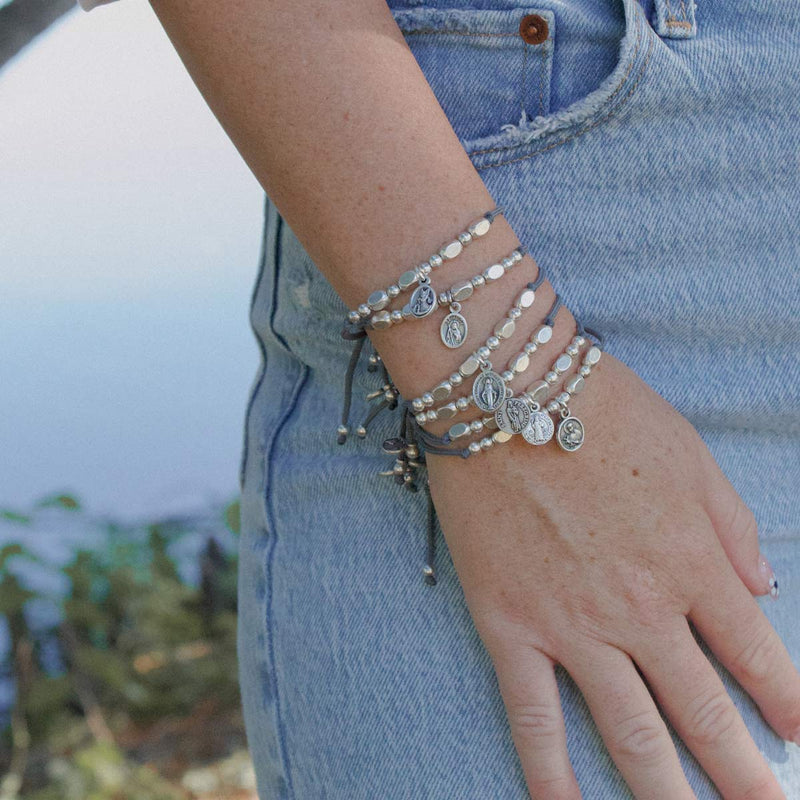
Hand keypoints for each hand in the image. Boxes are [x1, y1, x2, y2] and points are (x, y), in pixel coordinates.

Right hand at [425, 341, 799, 798]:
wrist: (508, 394)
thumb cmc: (601, 412)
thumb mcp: (689, 453)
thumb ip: (730, 527)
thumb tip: (762, 593)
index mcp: (691, 562)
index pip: (757, 657)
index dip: (789, 706)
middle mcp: (641, 609)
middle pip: (704, 713)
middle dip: (746, 776)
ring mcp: (572, 624)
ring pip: (630, 732)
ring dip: (667, 794)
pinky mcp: (511, 624)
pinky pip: (533, 713)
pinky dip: (550, 771)